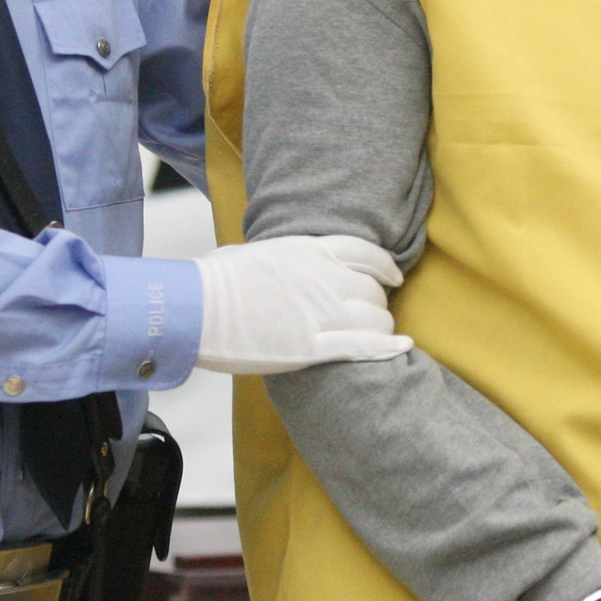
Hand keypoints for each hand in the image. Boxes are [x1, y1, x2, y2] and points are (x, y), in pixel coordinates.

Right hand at [193, 234, 411, 373]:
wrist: (198, 307)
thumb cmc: (215, 280)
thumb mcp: (256, 253)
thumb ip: (281, 258)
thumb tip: (276, 263)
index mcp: (311, 251)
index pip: (366, 254)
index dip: (385, 266)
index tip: (392, 276)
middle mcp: (326, 279)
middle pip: (374, 292)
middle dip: (374, 306)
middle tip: (364, 318)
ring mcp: (323, 313)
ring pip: (376, 320)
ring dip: (378, 330)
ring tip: (369, 338)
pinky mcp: (314, 346)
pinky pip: (365, 346)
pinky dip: (388, 348)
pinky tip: (403, 349)